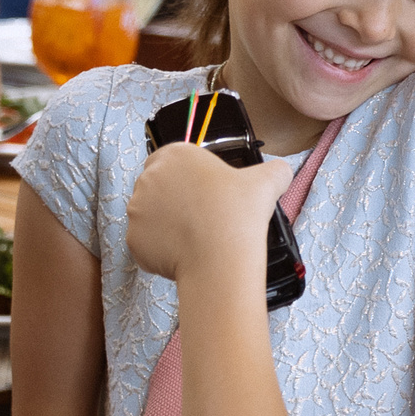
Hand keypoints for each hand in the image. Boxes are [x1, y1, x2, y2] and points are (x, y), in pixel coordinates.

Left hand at [124, 143, 292, 281]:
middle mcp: (148, 178)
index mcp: (175, 155)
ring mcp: (137, 210)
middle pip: (159, 186)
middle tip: (202, 215)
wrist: (219, 260)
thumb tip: (281, 171)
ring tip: (195, 235)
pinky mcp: (133, 239)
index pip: (173, 158)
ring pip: (151, 214)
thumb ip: (275, 170)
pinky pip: (146, 241)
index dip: (188, 175)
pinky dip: (161, 247)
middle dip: (176, 199)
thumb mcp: (266, 182)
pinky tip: (184, 251)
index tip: (203, 189)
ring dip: (167, 222)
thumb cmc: (236, 216)